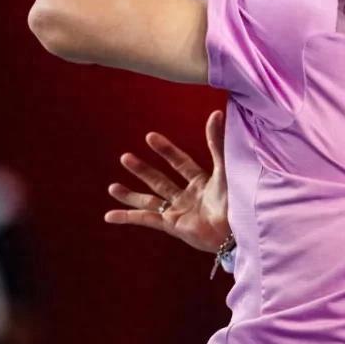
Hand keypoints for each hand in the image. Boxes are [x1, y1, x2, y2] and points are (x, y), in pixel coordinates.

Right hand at [104, 109, 229, 253]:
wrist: (235, 230)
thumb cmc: (235, 200)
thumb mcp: (224, 169)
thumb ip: (217, 143)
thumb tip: (216, 113)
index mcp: (202, 182)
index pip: (180, 162)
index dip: (165, 150)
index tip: (150, 137)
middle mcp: (188, 196)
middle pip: (159, 181)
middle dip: (142, 170)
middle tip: (125, 157)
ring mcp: (178, 211)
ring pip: (149, 200)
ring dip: (130, 194)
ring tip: (111, 187)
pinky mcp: (172, 226)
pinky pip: (146, 219)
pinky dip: (127, 217)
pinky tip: (109, 215)